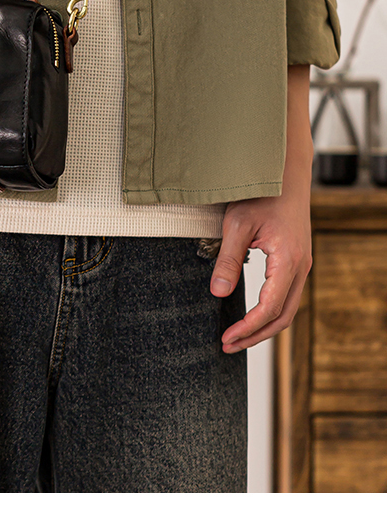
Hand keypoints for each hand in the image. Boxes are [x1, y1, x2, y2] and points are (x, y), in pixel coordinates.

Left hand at [211, 64, 312, 351]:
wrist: (285, 172)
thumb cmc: (262, 193)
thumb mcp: (237, 224)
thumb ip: (227, 260)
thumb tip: (217, 293)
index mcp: (288, 260)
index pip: (270, 308)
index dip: (248, 328)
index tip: (226, 338)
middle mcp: (300, 267)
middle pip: (282, 317)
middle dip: (255, 335)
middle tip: (228, 345)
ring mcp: (301, 264)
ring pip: (287, 309)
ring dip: (263, 326)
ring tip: (237, 336)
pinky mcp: (295, 260)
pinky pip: (286, 296)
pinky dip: (270, 312)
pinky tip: (251, 314)